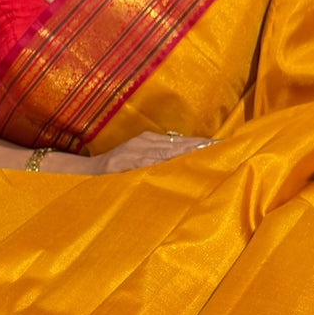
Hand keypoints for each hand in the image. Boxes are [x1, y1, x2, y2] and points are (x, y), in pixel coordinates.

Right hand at [90, 131, 215, 174]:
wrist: (88, 173)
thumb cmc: (115, 170)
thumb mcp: (138, 160)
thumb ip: (157, 159)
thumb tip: (182, 163)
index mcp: (149, 140)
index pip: (182, 142)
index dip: (201, 144)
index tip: (223, 146)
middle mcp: (146, 142)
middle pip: (181, 144)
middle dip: (203, 147)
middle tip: (225, 149)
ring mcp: (139, 151)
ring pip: (172, 152)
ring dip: (192, 153)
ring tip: (212, 154)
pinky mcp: (132, 161)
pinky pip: (156, 162)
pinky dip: (171, 163)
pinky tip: (185, 164)